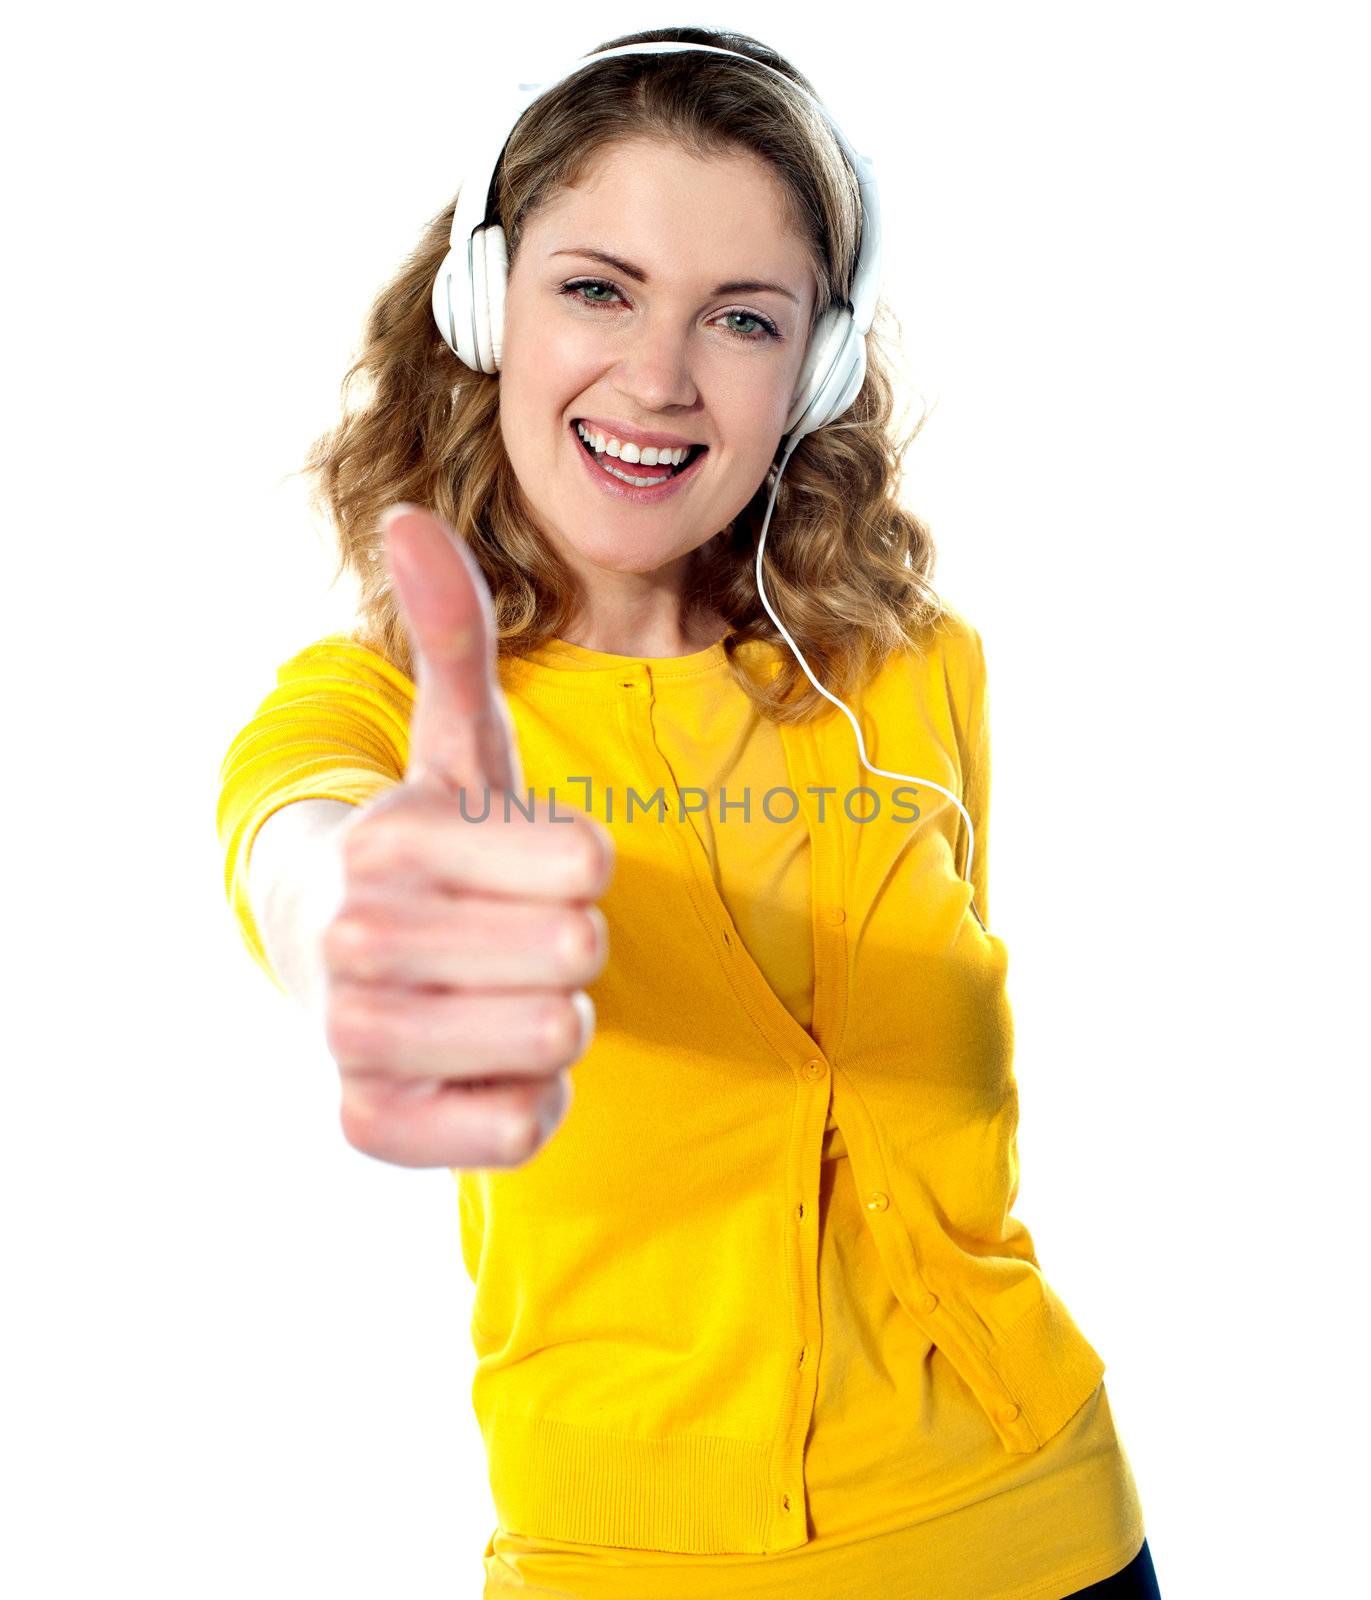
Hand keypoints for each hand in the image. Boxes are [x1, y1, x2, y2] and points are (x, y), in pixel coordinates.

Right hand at [321, 504, 612, 1168]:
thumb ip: (454, 635)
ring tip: (491, 990)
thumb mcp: (457, 746)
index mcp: (395, 837)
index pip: (589, 863)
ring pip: (559, 1036)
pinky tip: (475, 1061)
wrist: (342, 961)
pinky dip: (526, 1098)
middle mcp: (360, 938)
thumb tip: (408, 513)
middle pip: (581, 951)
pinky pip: (522, 1126)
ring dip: (550, 1016)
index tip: (522, 864)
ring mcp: (358, 1039)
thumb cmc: (436, 851)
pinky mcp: (370, 1125)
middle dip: (566, 941)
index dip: (579, 865)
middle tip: (506, 933)